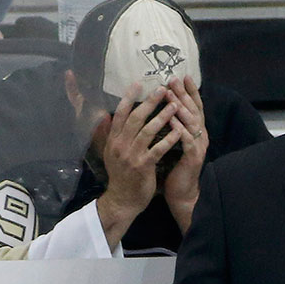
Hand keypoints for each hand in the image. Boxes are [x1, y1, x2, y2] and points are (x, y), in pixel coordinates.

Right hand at [96, 84, 181, 243]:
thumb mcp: (110, 153)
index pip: (120, 114)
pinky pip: (158, 149)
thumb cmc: (121, 175)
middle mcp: (120, 145)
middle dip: (149, 102)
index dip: (129, 97)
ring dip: (162, 116)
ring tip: (175, 105)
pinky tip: (179, 131)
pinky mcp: (143, 166)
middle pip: (135, 118)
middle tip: (162, 88)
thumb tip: (105, 115)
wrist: (122, 200)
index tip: (139, 83)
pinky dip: (168, 139)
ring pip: (148, 131)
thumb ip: (109, 134)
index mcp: (113, 140)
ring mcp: (131, 155)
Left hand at [160, 76, 206, 231]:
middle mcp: (200, 136)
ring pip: (191, 122)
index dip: (190, 91)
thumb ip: (171, 127)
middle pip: (194, 109)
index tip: (183, 75)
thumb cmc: (174, 168)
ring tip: (170, 94)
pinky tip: (171, 120)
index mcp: (195, 132)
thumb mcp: (173, 143)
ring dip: (180, 106)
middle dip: (184, 93)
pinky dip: (179, 128)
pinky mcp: (193, 158)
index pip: (194, 107)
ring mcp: (198, 146)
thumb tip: (163, 109)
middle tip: (174, 79)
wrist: (181, 193)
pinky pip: (186, 140)